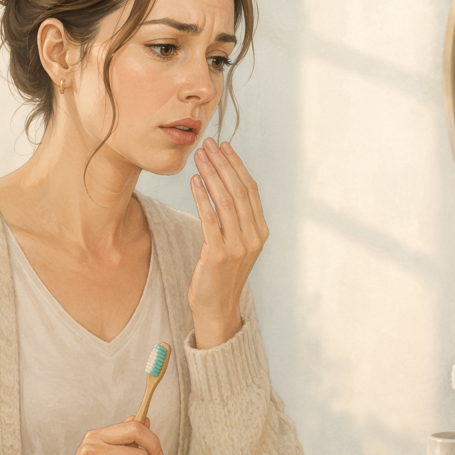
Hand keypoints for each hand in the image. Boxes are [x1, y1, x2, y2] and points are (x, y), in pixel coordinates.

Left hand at [189, 137, 268, 348]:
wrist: (216, 309)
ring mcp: (238, 246)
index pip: (250, 190)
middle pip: (238, 191)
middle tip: (208, 145)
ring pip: (226, 201)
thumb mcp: (236, 245)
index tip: (223, 147)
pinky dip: (202, 198)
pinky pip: (210, 219)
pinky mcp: (219, 254)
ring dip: (212, 175)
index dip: (236, 166)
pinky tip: (194, 182)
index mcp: (260, 231)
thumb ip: (237, 220)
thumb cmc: (221, 275)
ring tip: (199, 158)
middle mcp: (253, 237)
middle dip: (223, 164)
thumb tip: (226, 185)